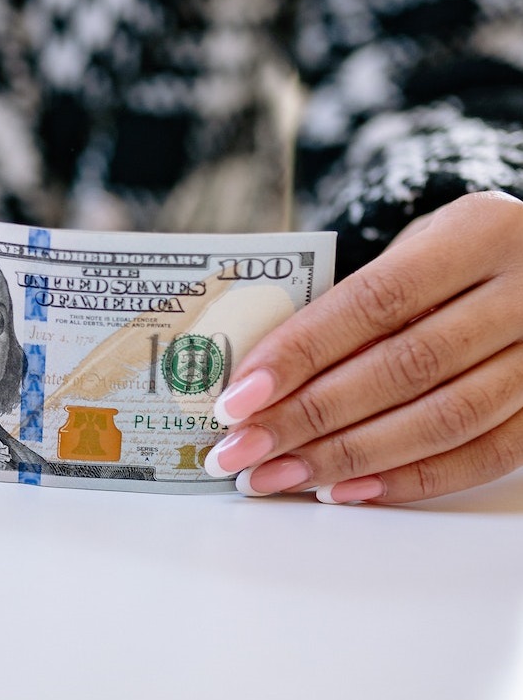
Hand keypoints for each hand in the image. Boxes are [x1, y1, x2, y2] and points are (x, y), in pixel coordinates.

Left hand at [204, 191, 522, 502]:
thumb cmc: (459, 257)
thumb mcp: (418, 248)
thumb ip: (358, 302)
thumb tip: (266, 376)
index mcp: (479, 234)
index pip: (374, 302)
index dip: (300, 354)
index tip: (238, 397)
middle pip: (405, 368)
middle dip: (309, 418)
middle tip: (241, 450)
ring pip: (445, 420)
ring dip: (349, 458)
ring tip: (279, 475)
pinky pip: (485, 456)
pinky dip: (411, 479)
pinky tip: (347, 490)